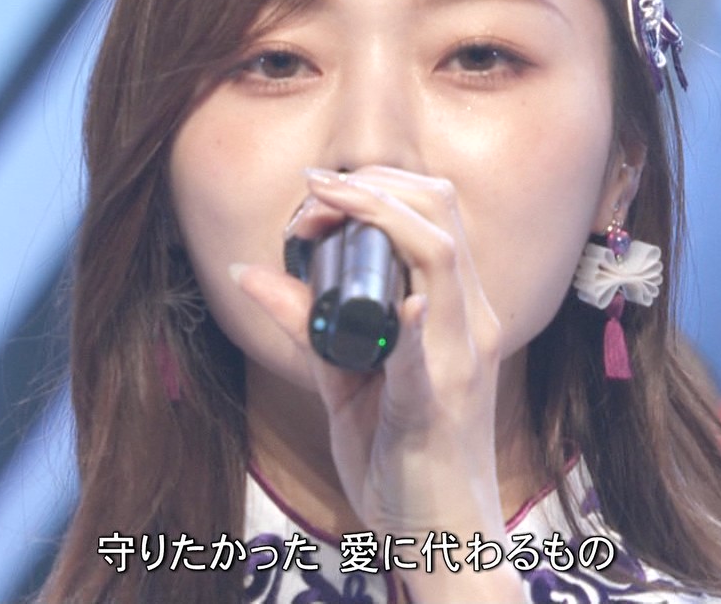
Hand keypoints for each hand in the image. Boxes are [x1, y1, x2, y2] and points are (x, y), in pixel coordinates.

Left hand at [235, 166, 527, 600]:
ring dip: (374, 214)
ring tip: (318, 212)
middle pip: (440, 210)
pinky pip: (429, 341)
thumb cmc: (401, 459)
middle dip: (370, 184)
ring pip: (440, 251)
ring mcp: (461, 356)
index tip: (316, 191)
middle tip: (310, 197)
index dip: (375, 185)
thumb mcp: (344, 380)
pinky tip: (397, 301)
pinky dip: (410, 312)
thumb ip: (307, 326)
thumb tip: (250, 271)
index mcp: (456, 311)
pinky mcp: (440, 399)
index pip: (435, 212)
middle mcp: (470, 321)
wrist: (443, 537)